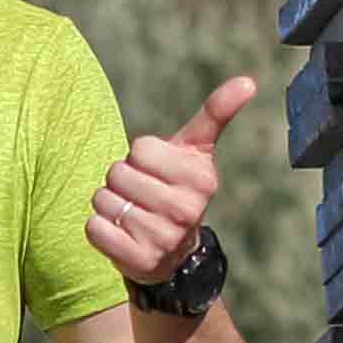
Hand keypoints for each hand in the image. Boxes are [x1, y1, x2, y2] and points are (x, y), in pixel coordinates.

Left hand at [88, 74, 254, 288]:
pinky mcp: (138, 261)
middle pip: (117, 172)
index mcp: (201, 179)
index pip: (140, 148)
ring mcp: (163, 239)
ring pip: (103, 199)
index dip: (140, 156)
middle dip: (122, 179)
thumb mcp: (197, 150)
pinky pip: (94, 228)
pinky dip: (99, 228)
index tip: (157, 171)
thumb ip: (217, 113)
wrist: (173, 252)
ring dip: (109, 204)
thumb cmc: (178, 186)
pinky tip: (120, 233)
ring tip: (131, 214)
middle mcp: (186, 210)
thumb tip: (249, 81)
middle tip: (141, 194)